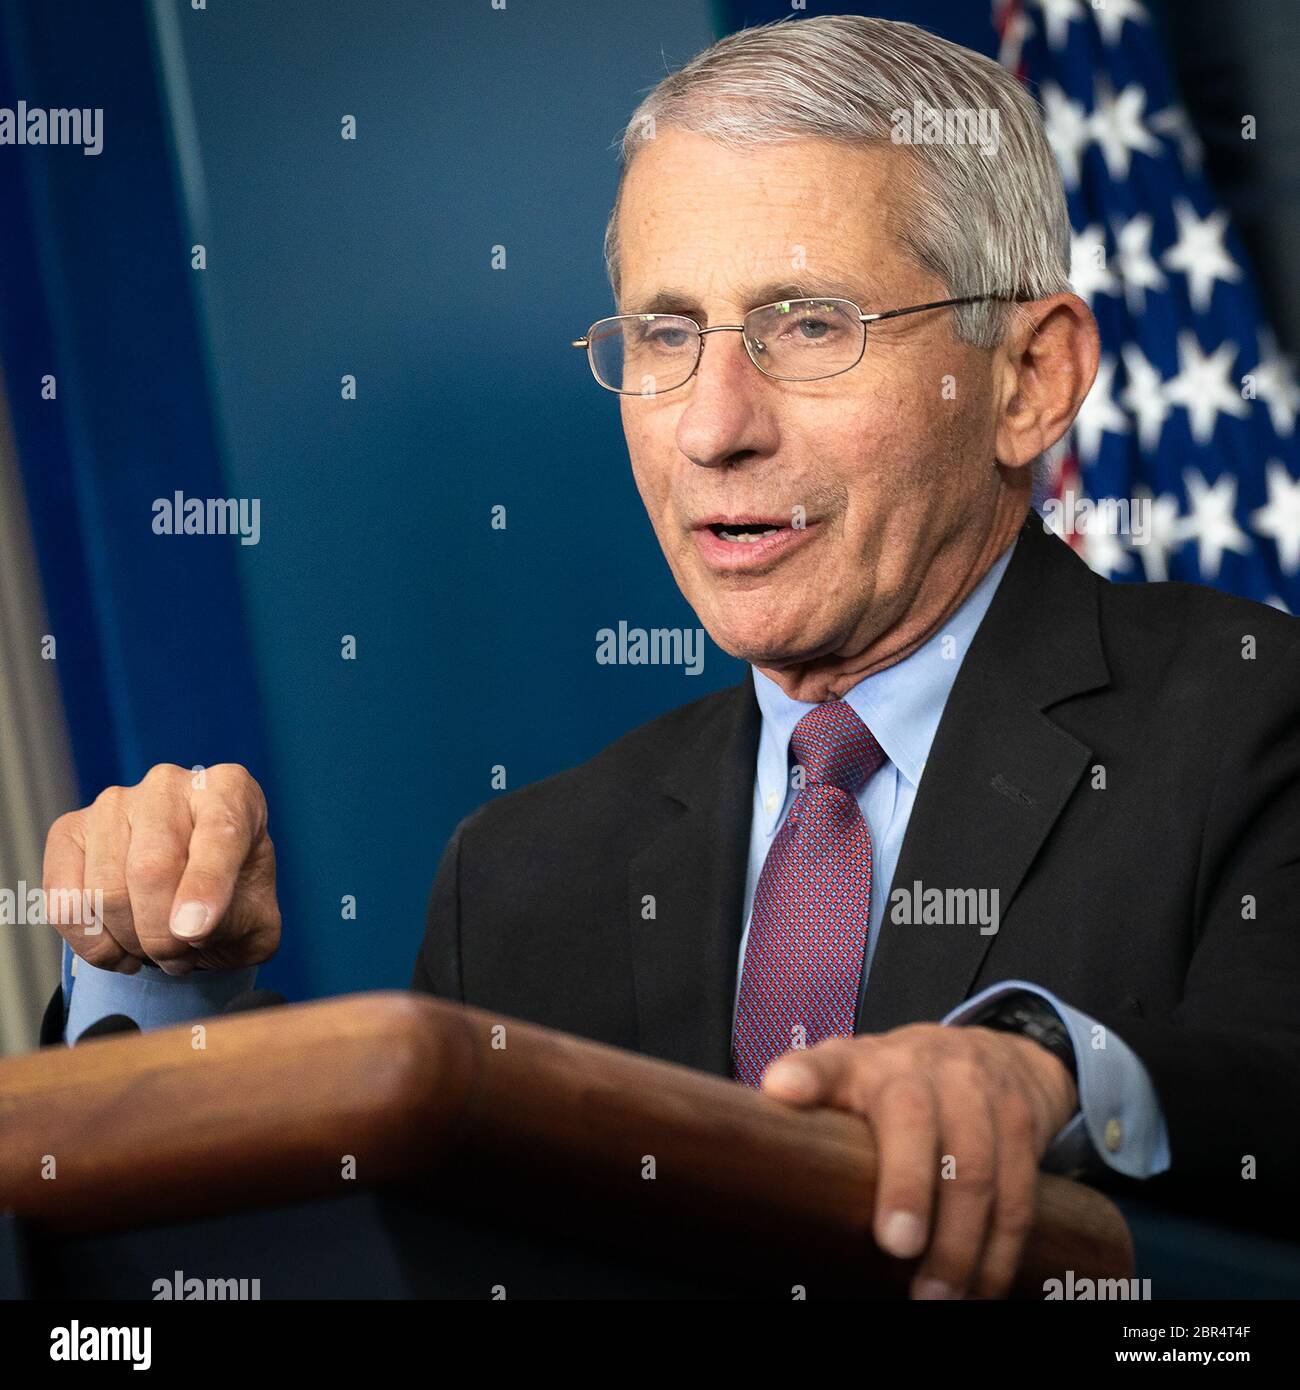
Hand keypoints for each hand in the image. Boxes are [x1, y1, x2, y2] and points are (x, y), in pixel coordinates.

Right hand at [43, 763, 280, 976]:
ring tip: (154, 950)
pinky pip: (64, 899)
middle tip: (178, 957)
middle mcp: (170, 785)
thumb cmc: (233, 900)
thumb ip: (237, 924)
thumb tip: (189, 926)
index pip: (219, 833)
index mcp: (231, 791)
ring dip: (130, 941)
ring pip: (107, 889)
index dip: (205, 886)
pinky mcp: (70, 830)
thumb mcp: (258, 920)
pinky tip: (118, 950)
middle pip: (152, 867)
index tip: (195, 931)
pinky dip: (91, 943)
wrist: (193, 898)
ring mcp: (115, 803)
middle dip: (162, 933)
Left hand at [762, 1023, 1077, 1298]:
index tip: (782, 1091)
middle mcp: (920, 1067)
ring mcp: (975, 1089)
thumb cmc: (902, 1083)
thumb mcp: (850, 1080)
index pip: (826, 1063)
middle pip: (914, 1122)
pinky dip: (1001, 1250)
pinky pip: (1019, 1192)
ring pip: (975, 1168)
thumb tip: (759, 1142)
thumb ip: (811, 1106)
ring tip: (937, 1296)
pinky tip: (983, 1287)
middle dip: (908, 1186)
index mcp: (863, 1063)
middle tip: (895, 1246)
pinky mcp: (1021, 1120)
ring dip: (959, 1243)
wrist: (996, 1055)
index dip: (805, 1076)